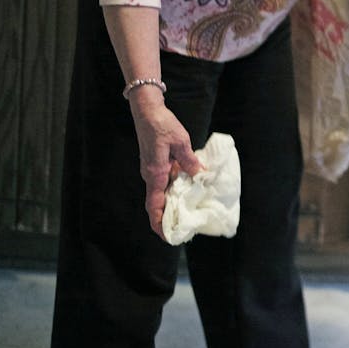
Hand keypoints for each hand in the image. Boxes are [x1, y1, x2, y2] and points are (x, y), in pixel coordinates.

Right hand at [128, 89, 202, 240]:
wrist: (147, 111)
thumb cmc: (162, 125)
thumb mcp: (181, 142)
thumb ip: (189, 160)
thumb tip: (200, 174)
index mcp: (156, 173)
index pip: (154, 204)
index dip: (158, 222)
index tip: (165, 236)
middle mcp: (151, 175)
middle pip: (157, 203)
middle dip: (167, 218)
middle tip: (182, 229)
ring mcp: (152, 170)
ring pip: (161, 193)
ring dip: (171, 205)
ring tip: (187, 214)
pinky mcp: (156, 164)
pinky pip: (164, 182)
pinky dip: (173, 190)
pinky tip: (187, 190)